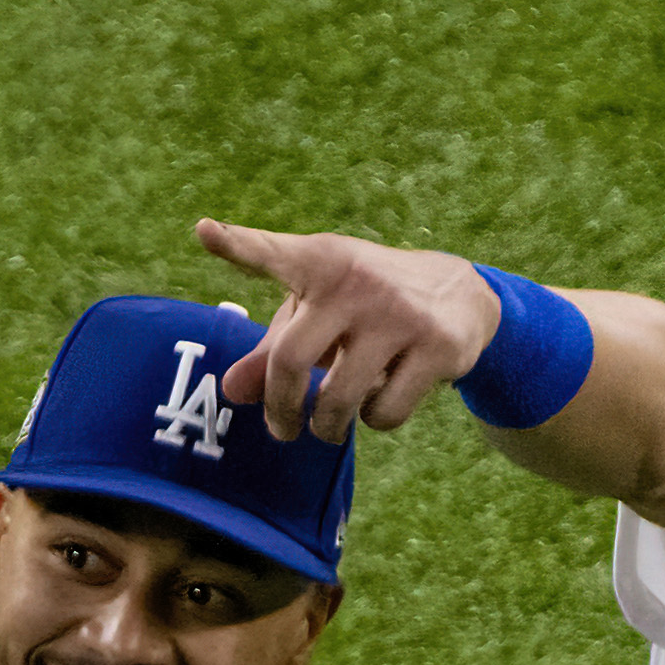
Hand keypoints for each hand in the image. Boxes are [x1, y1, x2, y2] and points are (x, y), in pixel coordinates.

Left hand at [195, 219, 503, 439]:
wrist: (460, 294)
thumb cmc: (365, 305)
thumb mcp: (318, 314)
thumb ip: (271, 350)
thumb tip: (232, 392)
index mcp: (321, 262)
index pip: (273, 254)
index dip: (237, 245)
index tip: (204, 232)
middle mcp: (357, 282)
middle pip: (291, 362)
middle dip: (281, 409)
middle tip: (282, 431)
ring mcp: (400, 314)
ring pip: (339, 399)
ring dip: (328, 426)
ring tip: (329, 425)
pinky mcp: (437, 347)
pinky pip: (383, 413)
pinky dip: (375, 420)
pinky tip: (384, 396)